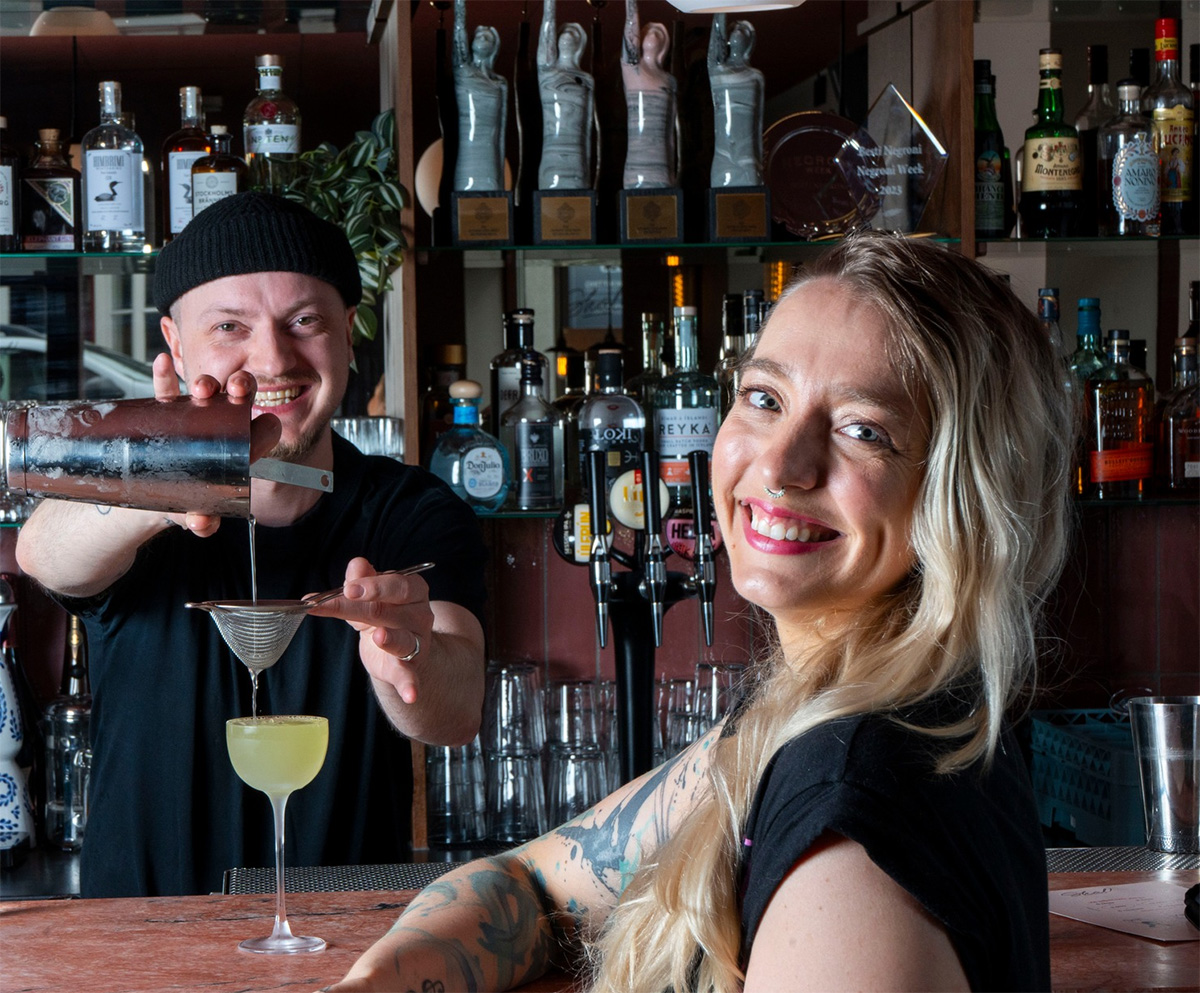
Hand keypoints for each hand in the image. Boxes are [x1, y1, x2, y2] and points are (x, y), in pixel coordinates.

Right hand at [152, 356, 280, 535]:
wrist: (154, 499)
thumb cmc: (188, 504)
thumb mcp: (196, 515)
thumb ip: (203, 521)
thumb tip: (200, 522)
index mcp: (239, 449)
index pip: (261, 431)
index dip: (265, 426)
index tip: (261, 423)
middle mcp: (221, 425)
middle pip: (238, 398)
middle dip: (241, 387)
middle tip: (236, 390)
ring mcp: (194, 415)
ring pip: (206, 391)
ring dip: (207, 383)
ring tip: (203, 389)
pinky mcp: (164, 413)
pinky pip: (165, 391)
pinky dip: (164, 376)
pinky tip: (162, 362)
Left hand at [307, 557, 435, 705]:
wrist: (400, 649)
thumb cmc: (383, 615)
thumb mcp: (370, 596)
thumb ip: (362, 580)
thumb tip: (357, 564)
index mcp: (412, 590)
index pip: (394, 584)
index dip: (372, 584)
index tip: (347, 587)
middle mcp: (420, 614)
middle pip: (388, 609)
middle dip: (364, 604)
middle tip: (341, 599)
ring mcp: (418, 642)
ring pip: (402, 639)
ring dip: (391, 639)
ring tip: (378, 636)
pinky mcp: (411, 667)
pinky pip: (410, 676)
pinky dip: (410, 686)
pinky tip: (410, 695)